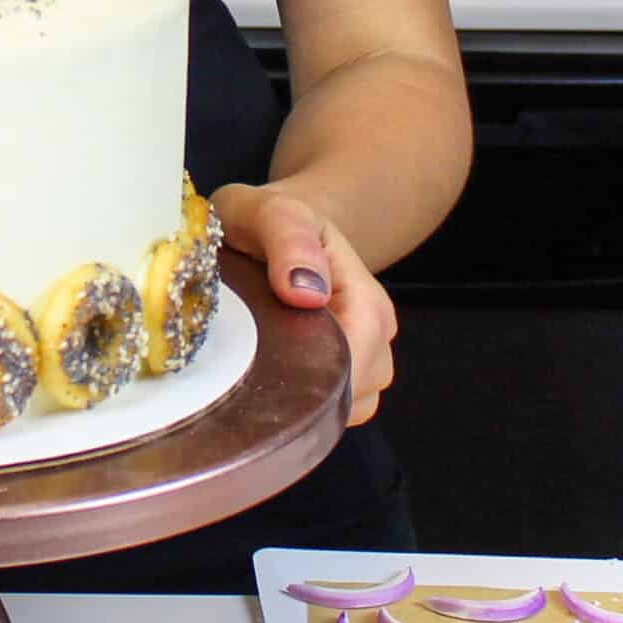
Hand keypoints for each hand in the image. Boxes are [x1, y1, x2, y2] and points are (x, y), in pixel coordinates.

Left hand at [211, 182, 396, 426]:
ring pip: (348, 407)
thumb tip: (306, 290)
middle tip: (248, 362)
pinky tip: (270, 375)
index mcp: (363, 295)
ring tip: (257, 363)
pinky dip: (302, 405)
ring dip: (304, 399)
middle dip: (305, 388)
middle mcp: (374, 331)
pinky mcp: (345, 374)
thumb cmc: (268, 219)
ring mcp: (364, 357)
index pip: (361, 352)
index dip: (318, 368)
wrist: (274, 227)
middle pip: (357, 389)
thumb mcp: (267, 210)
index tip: (266, 363)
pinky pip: (333, 412)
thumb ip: (288, 236)